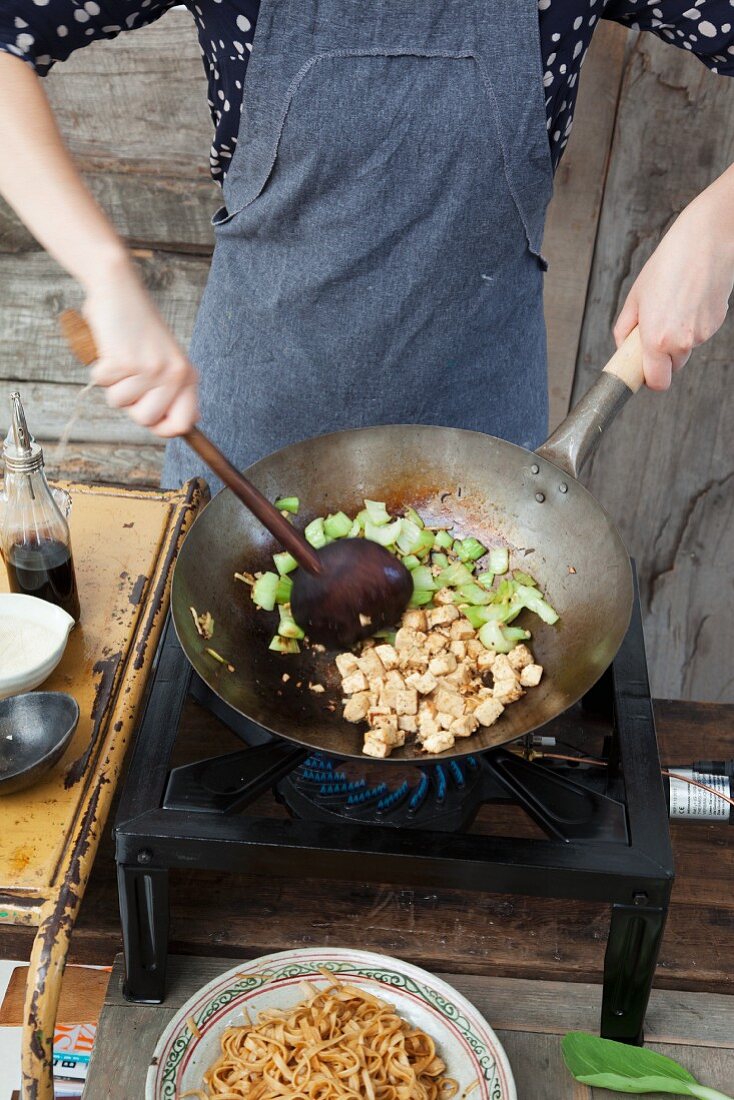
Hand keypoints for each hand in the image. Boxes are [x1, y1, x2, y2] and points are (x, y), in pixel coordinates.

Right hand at [83, 257, 198, 436]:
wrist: (120, 289)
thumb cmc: (138, 327)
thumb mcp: (166, 358)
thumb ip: (172, 390)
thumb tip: (177, 427)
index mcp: (187, 375)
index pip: (183, 423)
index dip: (164, 429)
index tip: (152, 422)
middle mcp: (174, 374)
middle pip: (147, 419)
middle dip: (131, 406)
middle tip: (130, 379)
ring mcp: (150, 368)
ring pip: (120, 404)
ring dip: (113, 385)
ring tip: (121, 358)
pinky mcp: (125, 361)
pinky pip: (102, 384)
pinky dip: (99, 368)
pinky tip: (110, 348)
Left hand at [613, 178, 733, 390]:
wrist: (705, 242)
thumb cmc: (668, 265)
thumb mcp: (635, 297)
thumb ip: (625, 329)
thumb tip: (623, 347)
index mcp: (656, 339)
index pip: (658, 382)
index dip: (651, 380)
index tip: (645, 372)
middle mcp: (681, 342)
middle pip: (672, 367)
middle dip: (663, 356)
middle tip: (656, 328)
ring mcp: (702, 334)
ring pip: (686, 348)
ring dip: (678, 337)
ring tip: (674, 304)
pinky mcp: (716, 323)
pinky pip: (699, 333)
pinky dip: (693, 323)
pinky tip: (690, 299)